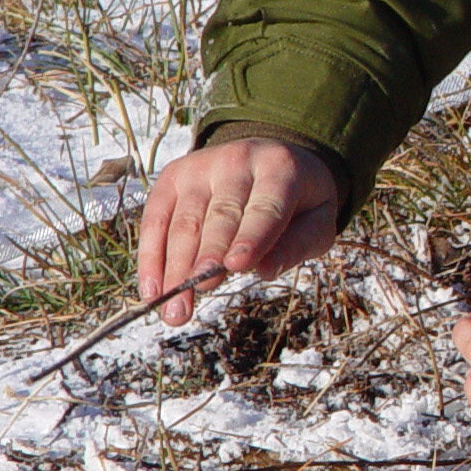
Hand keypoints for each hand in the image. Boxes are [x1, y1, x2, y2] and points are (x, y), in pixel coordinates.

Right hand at [137, 137, 340, 325]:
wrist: (271, 158)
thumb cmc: (297, 200)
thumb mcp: (318, 220)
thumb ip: (298, 244)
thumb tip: (264, 270)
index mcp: (280, 169)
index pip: (265, 208)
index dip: (251, 237)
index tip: (236, 266)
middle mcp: (236, 162)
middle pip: (219, 216)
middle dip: (205, 258)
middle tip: (196, 294)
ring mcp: (200, 167)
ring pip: (184, 223)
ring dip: (175, 269)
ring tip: (174, 311)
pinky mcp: (173, 177)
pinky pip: (156, 220)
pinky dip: (151, 257)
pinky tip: (153, 290)